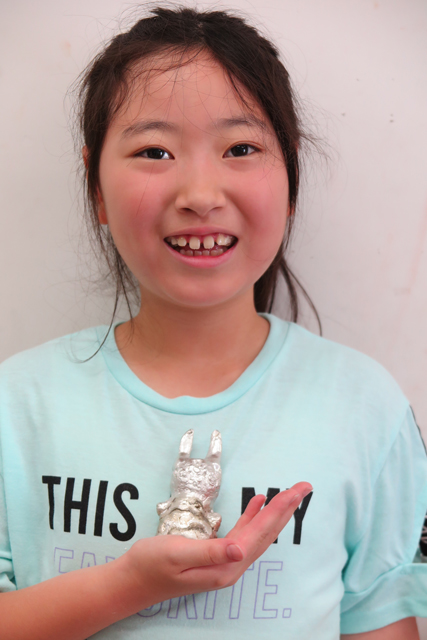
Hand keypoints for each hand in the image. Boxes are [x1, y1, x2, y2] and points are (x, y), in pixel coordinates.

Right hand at [124, 482, 311, 610]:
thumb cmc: (151, 564)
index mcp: (225, 566)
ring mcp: (224, 562)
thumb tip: (240, 550)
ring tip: (289, 493)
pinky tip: (257, 504)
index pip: (259, 534)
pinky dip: (253, 517)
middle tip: (303, 487)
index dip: (279, 511)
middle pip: (265, 534)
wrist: (133, 580)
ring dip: (274, 512)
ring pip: (258, 533)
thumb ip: (209, 552)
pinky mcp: (216, 556)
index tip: (296, 491)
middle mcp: (231, 566)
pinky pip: (243, 534)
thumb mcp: (177, 554)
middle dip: (285, 509)